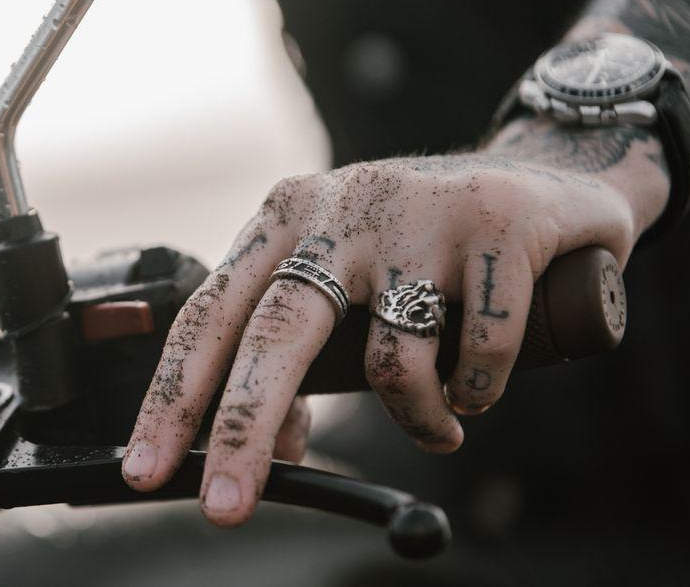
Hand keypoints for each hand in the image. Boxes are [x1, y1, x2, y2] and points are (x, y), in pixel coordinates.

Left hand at [122, 118, 670, 526]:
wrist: (543, 178)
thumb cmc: (421, 246)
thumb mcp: (342, 281)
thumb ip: (296, 348)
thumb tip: (269, 442)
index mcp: (284, 219)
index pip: (210, 312)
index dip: (173, 394)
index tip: (146, 467)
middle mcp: (341, 208)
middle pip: (274, 332)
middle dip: (241, 431)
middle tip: (225, 510)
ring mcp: (419, 213)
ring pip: (392, 359)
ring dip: (415, 420)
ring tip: (439, 424)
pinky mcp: (497, 224)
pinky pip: (479, 351)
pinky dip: (477, 392)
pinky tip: (478, 387)